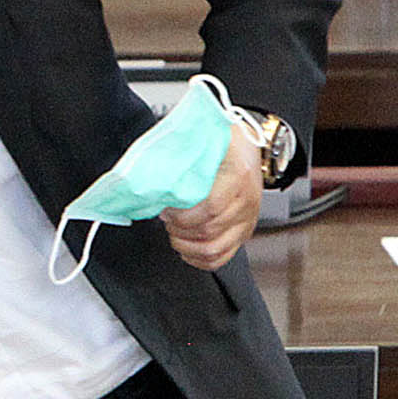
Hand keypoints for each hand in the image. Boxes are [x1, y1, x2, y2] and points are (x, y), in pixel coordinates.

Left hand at [158, 120, 261, 270]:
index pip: (210, 208)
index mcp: (238, 175)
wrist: (245, 146)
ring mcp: (247, 218)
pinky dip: (199, 259)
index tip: (165, 209)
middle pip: (209, 230)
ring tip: (174, 231)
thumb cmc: (221, 142)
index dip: (182, 214)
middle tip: (166, 218)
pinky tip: (185, 248)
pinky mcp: (244, 231)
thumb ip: (179, 157)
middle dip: (179, 228)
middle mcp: (246, 200)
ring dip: (186, 244)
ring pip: (214, 248)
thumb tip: (150, 176)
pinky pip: (223, 257)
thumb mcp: (202, 139)